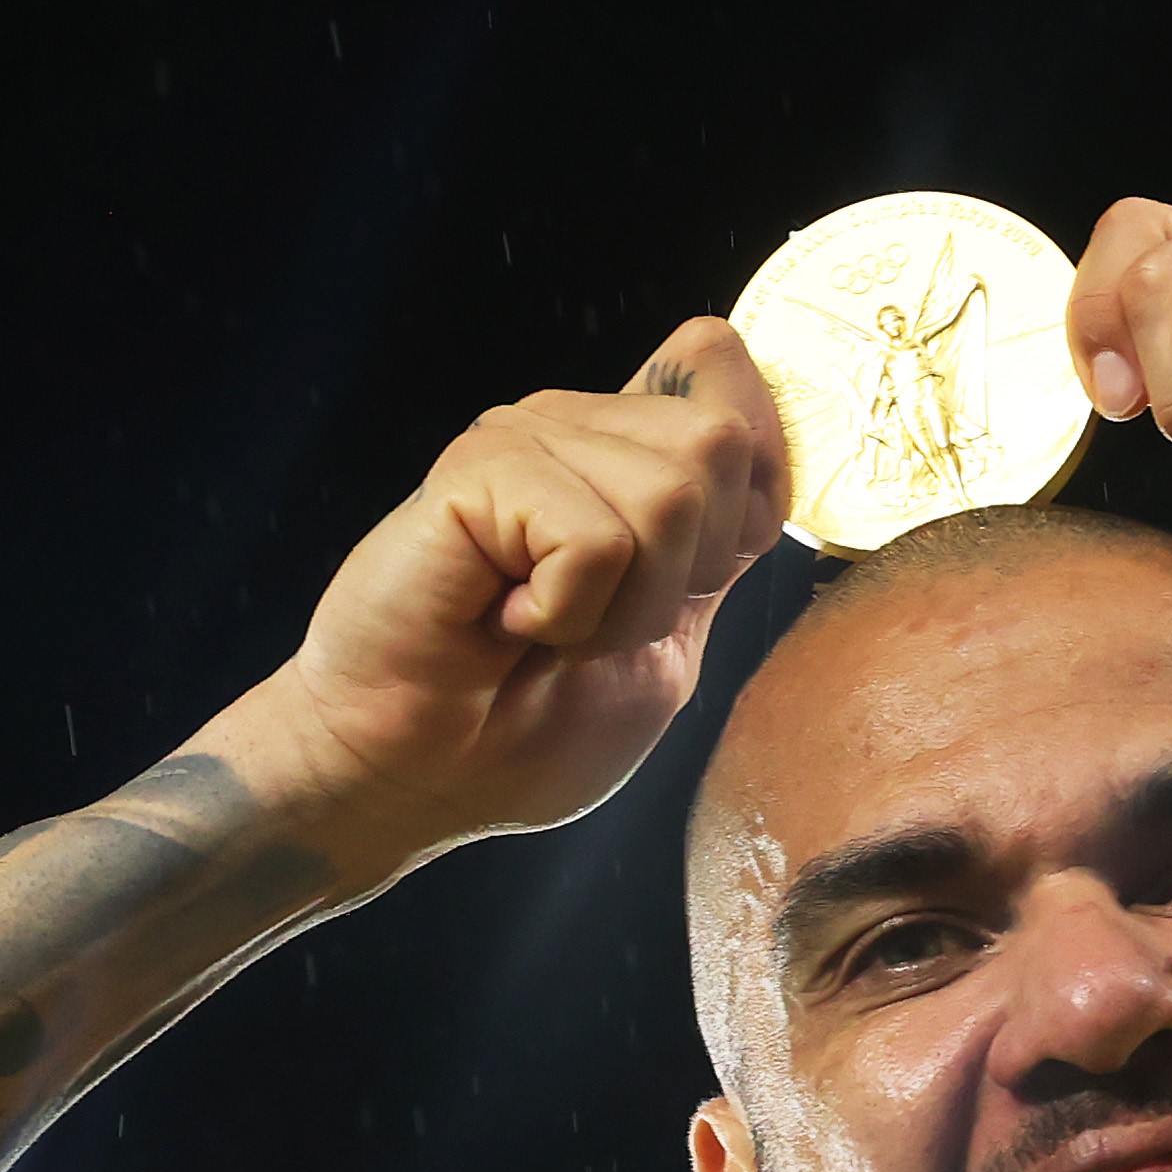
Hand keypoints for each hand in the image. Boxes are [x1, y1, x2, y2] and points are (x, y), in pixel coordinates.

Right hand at [238, 317, 790, 877]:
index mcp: (628, 459)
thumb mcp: (670, 642)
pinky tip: (504, 623)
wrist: (411, 779)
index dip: (754, 501)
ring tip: (543, 629)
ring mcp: (526, 437)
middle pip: (723, 446)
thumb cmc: (522, 729)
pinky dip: (565, 612)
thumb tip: (760, 442)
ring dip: (622, 609)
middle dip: (684, 576)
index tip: (684, 586)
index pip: (741, 393)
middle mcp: (579, 427)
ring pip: (670, 496)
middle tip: (596, 626)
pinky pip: (595, 537)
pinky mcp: (478, 470)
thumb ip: (718, 546)